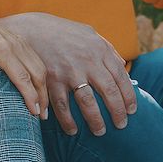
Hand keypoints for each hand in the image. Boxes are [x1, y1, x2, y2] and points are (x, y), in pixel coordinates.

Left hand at [0, 5, 47, 118]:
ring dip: (44, 86)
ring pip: (40, 66)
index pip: (22, 77)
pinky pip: (36, 59)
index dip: (30, 96)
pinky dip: (41, 75)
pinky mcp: (21, 41)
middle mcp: (16, 45)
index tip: (34, 112)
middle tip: (42, 116)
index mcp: (2, 50)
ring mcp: (21, 42)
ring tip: (43, 106)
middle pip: (37, 73)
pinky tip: (39, 87)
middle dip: (42, 95)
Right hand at [0, 12, 136, 136]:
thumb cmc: (62, 32)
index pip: (121, 77)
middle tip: (121, 125)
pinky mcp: (51, 80)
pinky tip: (72, 131)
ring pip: (88, 103)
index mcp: (99, 50)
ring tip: (100, 132)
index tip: (131, 110)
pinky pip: (62, 106)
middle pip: (109, 92)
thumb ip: (107, 48)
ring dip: (95, 121)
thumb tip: (123, 64)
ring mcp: (69, 71)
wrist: (31, 29)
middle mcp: (87, 61)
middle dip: (117, 112)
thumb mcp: (88, 33)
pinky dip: (67, 121)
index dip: (128, 96)